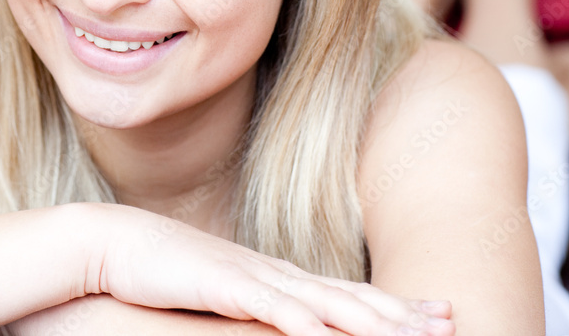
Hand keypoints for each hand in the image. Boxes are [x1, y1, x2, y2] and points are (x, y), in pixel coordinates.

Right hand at [88, 204, 453, 335]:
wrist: (118, 242)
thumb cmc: (165, 271)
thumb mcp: (219, 296)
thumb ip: (253, 310)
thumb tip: (280, 325)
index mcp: (277, 278)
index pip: (348, 293)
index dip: (395, 306)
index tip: (437, 312)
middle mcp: (277, 274)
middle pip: (352, 297)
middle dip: (404, 313)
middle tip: (451, 322)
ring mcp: (256, 277)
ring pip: (329, 303)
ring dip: (374, 321)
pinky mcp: (228, 284)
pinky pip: (278, 310)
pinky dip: (310, 326)